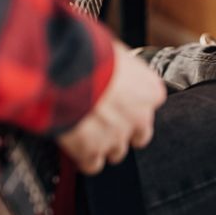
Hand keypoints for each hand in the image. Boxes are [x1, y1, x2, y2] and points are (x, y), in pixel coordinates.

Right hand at [56, 40, 165, 174]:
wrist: (65, 71)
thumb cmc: (89, 53)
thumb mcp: (114, 50)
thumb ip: (121, 67)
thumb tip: (112, 62)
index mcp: (150, 91)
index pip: (150, 105)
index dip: (132, 104)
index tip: (120, 100)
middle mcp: (140, 117)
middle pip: (140, 135)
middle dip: (124, 130)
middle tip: (105, 120)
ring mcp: (117, 137)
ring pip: (116, 151)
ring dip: (103, 143)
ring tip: (85, 129)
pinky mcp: (93, 152)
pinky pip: (93, 164)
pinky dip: (84, 156)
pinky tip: (75, 144)